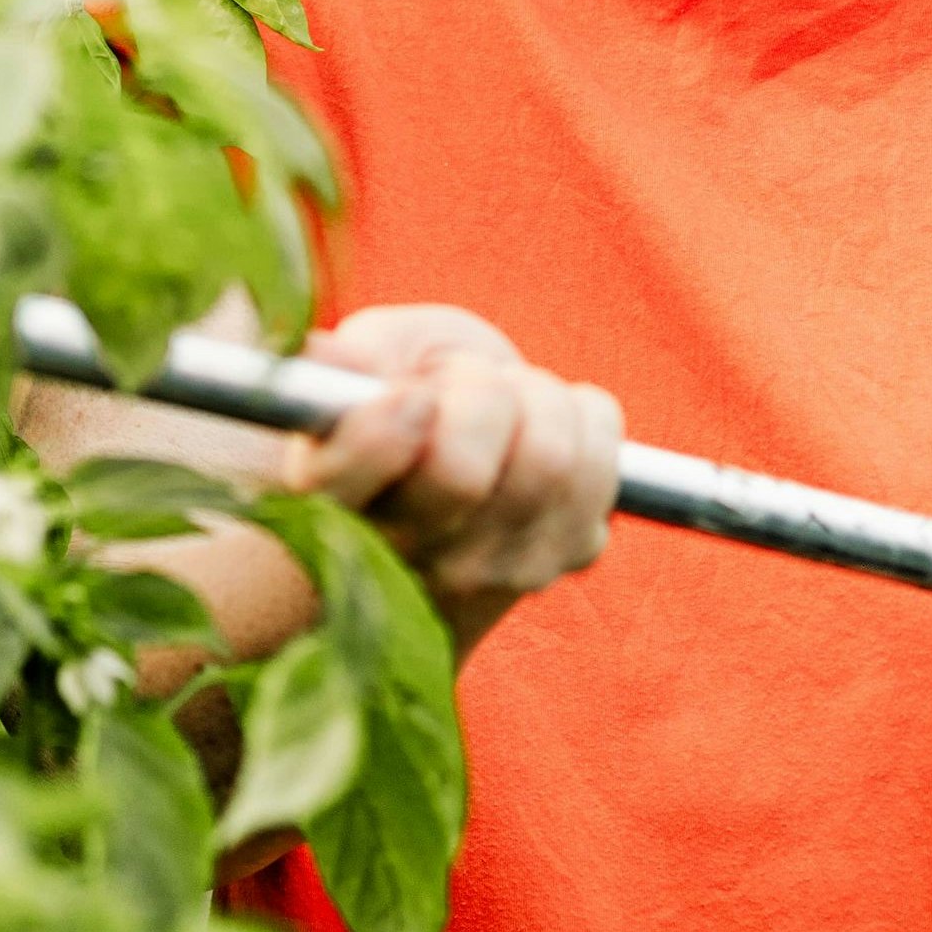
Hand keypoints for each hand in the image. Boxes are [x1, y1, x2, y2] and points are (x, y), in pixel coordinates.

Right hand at [280, 305, 623, 651]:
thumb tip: (334, 359)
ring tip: (506, 404)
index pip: (348, 488)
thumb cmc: (410, 384)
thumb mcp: (368, 358)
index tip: (409, 392)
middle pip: (461, 472)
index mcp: (330, 512)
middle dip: (474, 392)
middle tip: (460, 385)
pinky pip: (601, 457)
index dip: (387, 425)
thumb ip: (350, 358)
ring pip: (547, 460)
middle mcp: (407, 566)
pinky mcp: (568, 553)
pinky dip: (582, 415)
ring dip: (534, 398)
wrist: (478, 439)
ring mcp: (492, 574)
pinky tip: (545, 427)